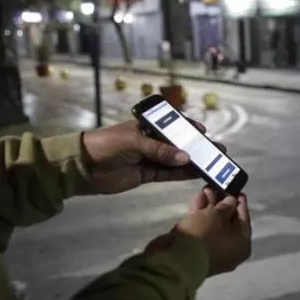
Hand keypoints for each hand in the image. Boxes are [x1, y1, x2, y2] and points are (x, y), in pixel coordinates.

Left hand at [82, 119, 225, 193]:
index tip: (203, 132)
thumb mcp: (134, 143)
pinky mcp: (147, 174)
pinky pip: (169, 173)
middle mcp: (151, 141)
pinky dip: (183, 174)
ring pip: (176, 160)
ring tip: (213, 164)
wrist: (84, 167)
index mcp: (147, 126)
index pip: (172, 125)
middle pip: (178, 144)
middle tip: (216, 151)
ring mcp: (150, 158)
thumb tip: (185, 157)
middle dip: (196, 147)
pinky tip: (197, 173)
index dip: (188, 127)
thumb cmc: (107, 145)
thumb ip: (160, 151)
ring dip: (193, 162)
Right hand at [173, 187, 251, 275]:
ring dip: (210, 206)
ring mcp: (212, 252)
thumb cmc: (205, 234)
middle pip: (227, 222)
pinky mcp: (196, 251)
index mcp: (242, 245)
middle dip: (221, 203)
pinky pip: (202, 229)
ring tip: (205, 189)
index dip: (240, 203)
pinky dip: (201, 215)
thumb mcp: (218, 214)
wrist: (178, 258)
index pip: (244, 220)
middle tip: (217, 187)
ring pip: (213, 224)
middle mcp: (230, 251)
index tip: (236, 190)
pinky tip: (197, 199)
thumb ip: (226, 205)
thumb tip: (231, 202)